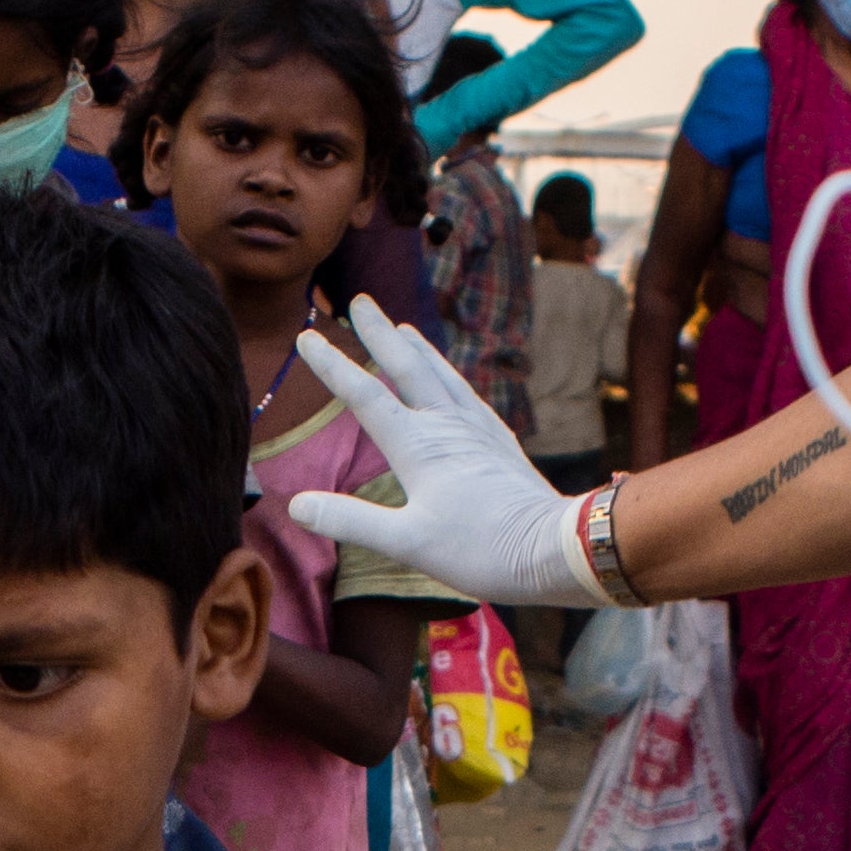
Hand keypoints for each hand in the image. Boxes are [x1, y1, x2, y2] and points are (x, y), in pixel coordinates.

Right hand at [300, 302, 603, 609]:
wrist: (553, 547)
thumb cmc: (481, 550)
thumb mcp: (407, 543)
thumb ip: (351, 520)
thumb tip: (296, 504)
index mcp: (418, 446)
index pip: (364, 396)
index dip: (332, 365)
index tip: (306, 337)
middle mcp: (447, 425)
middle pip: (406, 367)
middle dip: (379, 333)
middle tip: (360, 300)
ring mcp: (477, 428)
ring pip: (440, 374)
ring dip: (417, 348)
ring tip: (403, 327)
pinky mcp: (499, 439)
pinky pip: (466, 393)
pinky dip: (449, 373)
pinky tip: (450, 379)